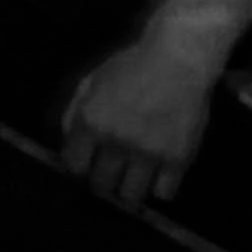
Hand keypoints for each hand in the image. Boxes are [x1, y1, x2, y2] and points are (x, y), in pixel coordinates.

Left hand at [60, 29, 222, 207]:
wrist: (183, 55)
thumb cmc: (135, 63)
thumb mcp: (94, 79)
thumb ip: (74, 113)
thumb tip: (68, 144)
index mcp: (92, 122)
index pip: (74, 166)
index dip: (81, 167)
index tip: (90, 163)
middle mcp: (116, 142)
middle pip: (101, 186)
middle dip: (105, 180)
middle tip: (115, 171)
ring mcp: (148, 152)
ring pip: (130, 196)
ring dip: (131, 188)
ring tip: (138, 177)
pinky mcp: (177, 157)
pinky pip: (163, 193)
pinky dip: (161, 187)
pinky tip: (162, 174)